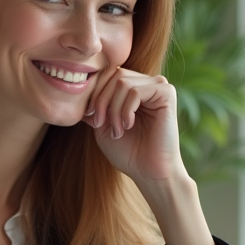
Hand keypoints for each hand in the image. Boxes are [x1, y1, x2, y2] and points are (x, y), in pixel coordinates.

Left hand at [84, 67, 185, 187]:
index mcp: (133, 87)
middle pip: (114, 73)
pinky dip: (126, 110)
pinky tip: (128, 126)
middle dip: (101, 100)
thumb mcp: (101, 125)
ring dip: (113, 109)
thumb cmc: (127, 151)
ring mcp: (158, 86)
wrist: (148, 171)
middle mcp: (147, 82)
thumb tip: (78, 87)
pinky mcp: (167, 93)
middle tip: (100, 124)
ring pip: (122, 82)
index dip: (94, 92)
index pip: (108, 73)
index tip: (90, 118)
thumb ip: (93, 104)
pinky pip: (135, 91)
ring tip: (117, 130)